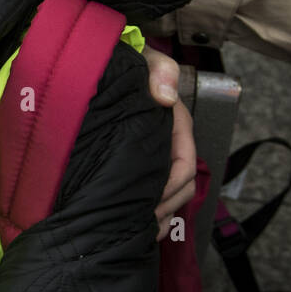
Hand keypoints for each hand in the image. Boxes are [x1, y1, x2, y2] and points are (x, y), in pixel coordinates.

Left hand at [142, 45, 196, 239]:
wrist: (107, 70)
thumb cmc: (128, 65)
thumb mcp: (144, 61)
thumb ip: (159, 70)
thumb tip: (164, 98)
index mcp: (173, 124)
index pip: (183, 161)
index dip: (170, 185)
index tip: (151, 201)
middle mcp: (169, 143)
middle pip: (181, 186)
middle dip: (165, 206)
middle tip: (141, 223)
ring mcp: (157, 156)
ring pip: (171, 195)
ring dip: (159, 214)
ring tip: (140, 230)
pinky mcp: (141, 165)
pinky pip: (158, 197)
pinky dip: (152, 214)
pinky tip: (139, 227)